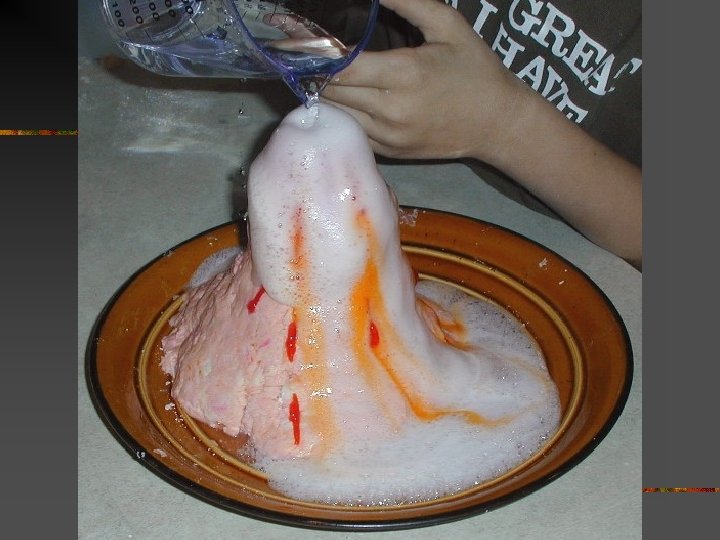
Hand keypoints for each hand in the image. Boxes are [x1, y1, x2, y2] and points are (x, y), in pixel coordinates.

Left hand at [322, 0, 530, 163]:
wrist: (496, 123)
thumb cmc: (475, 70)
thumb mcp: (449, 26)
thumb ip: (409, 3)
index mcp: (403, 74)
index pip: (342, 66)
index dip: (319, 54)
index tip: (303, 41)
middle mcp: (390, 110)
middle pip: (332, 91)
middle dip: (316, 72)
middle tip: (304, 55)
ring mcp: (388, 136)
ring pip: (337, 114)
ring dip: (325, 94)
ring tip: (319, 74)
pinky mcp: (389, 152)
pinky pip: (352, 131)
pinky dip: (342, 114)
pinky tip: (342, 97)